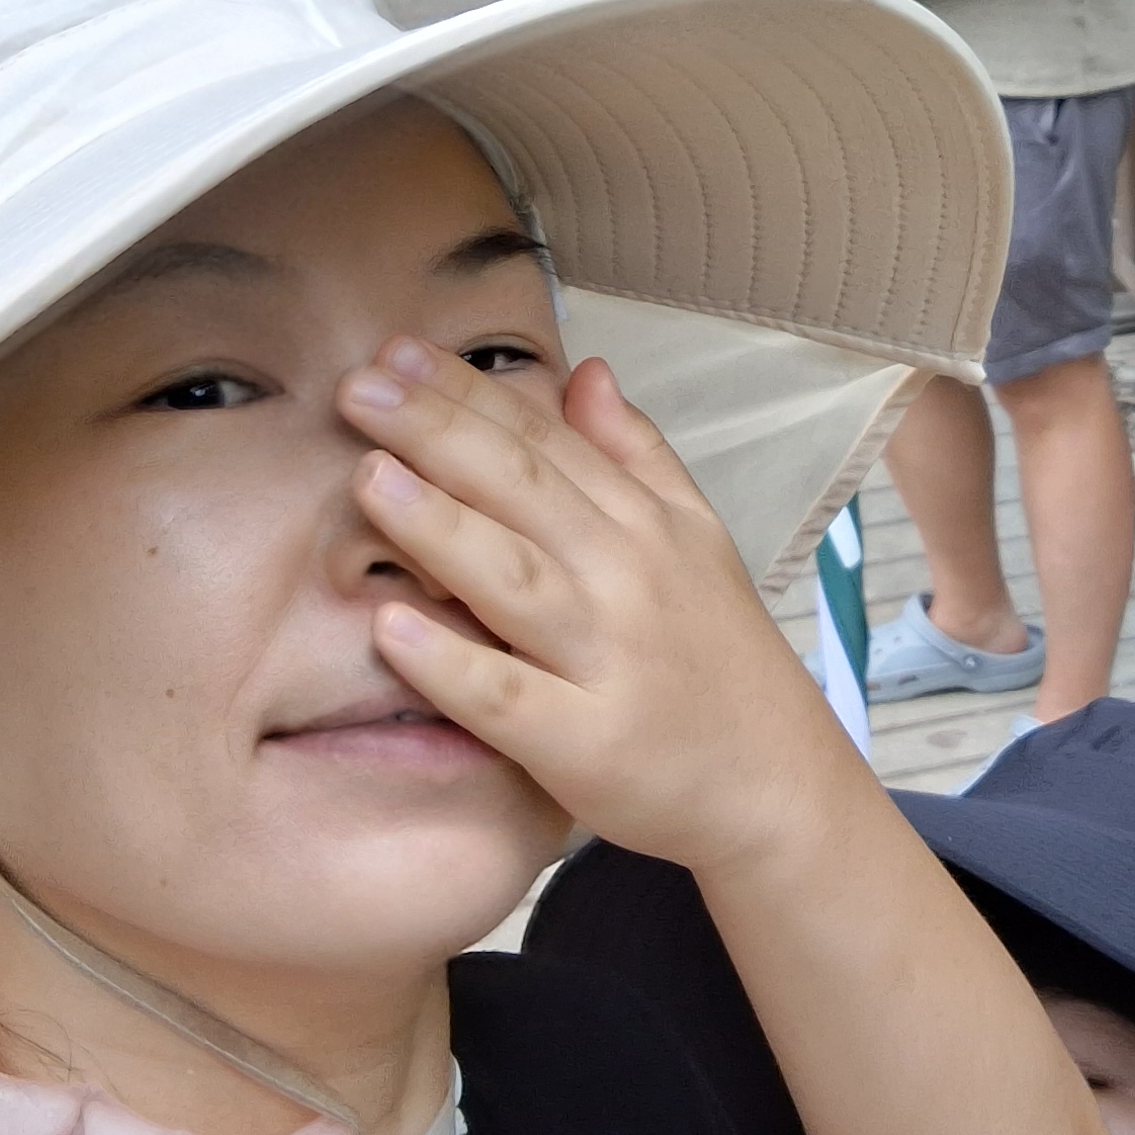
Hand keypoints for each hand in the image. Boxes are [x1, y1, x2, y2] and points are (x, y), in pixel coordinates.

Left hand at [339, 339, 868, 875]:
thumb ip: (635, 453)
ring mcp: (607, 661)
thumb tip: (584, 370)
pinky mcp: (586, 745)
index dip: (469, 391)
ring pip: (514, 580)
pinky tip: (391, 629)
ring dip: (439, 526)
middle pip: (523, 489)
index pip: (546, 438)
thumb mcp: (696, 538)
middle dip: (437, 431)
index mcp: (644, 523)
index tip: (396, 351)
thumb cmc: (719, 657)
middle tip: (357, 387)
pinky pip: (509, 700)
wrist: (777, 783)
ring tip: (368, 478)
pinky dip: (451, 665)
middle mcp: (627, 578)